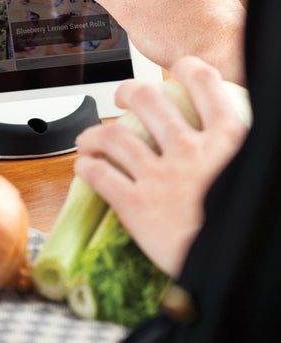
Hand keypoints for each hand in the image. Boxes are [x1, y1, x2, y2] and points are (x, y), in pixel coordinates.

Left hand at [74, 57, 248, 277]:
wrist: (236, 273)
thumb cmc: (247, 231)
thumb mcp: (258, 177)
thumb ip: (241, 154)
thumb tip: (235, 141)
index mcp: (229, 141)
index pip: (206, 85)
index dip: (188, 70)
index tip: (180, 70)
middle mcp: (191, 151)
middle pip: (148, 100)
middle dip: (128, 91)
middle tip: (122, 96)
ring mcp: (161, 177)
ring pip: (115, 136)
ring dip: (95, 133)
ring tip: (90, 138)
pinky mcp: (138, 207)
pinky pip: (101, 176)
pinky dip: (86, 168)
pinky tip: (85, 168)